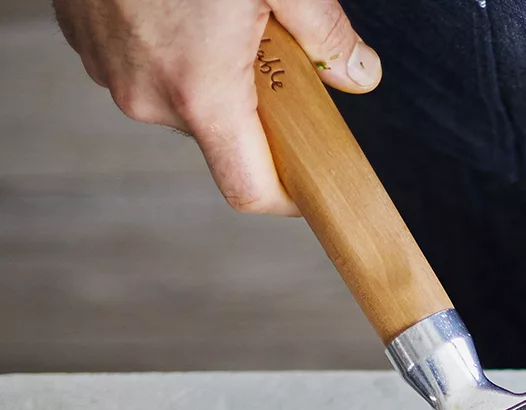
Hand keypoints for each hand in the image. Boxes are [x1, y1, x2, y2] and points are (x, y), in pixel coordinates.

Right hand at [54, 0, 380, 214]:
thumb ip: (324, 31)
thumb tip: (360, 73)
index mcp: (201, 92)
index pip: (250, 191)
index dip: (287, 196)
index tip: (311, 178)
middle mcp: (147, 94)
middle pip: (220, 138)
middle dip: (254, 109)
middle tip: (272, 55)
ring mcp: (109, 68)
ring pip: (181, 99)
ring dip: (210, 73)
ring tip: (217, 15)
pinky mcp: (85, 39)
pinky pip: (143, 64)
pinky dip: (170, 46)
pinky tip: (178, 3)